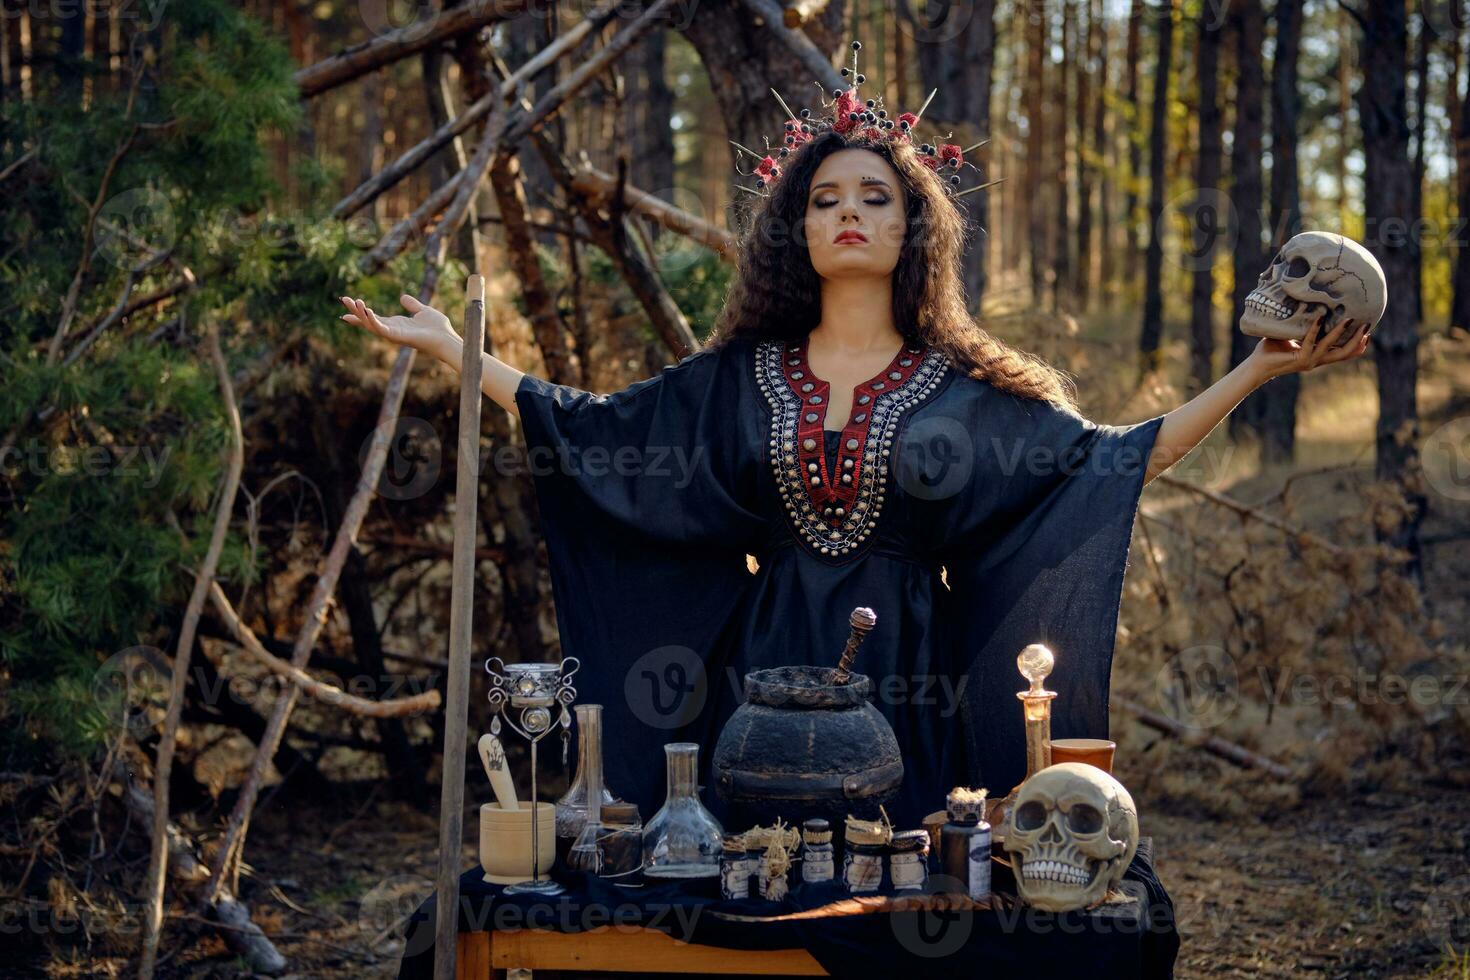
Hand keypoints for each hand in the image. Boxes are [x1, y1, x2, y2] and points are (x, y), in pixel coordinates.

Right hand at [338, 293, 461, 362]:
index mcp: (396, 324)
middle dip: (355, 311)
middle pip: (367, 320)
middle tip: (343, 299)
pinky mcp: (397, 337)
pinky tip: (366, 310)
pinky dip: (372, 320)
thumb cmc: (438, 328)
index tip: (348, 304)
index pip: (373, 317)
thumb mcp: (422, 311)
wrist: (446, 338)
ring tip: (352, 301)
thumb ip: (412, 305)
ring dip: (360, 313)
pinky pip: (380, 328)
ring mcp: (393, 334)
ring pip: (370, 324)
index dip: (361, 311)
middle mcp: (392, 330)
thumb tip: (403, 297)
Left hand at [1246, 309, 1371, 382]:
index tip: (1368, 334)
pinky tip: (1320, 317)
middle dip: (1357, 340)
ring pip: (1332, 349)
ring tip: (1349, 319)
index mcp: (1318, 356)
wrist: (1257, 365)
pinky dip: (1316, 329)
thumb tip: (1310, 305)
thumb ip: (1304, 325)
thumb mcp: (1292, 334)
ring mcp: (1309, 361)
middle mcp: (1316, 360)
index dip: (1357, 346)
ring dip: (1341, 333)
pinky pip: (1311, 342)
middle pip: (1344, 353)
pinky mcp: (1299, 360)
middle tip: (1367, 324)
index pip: (1343, 353)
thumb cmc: (1272, 348)